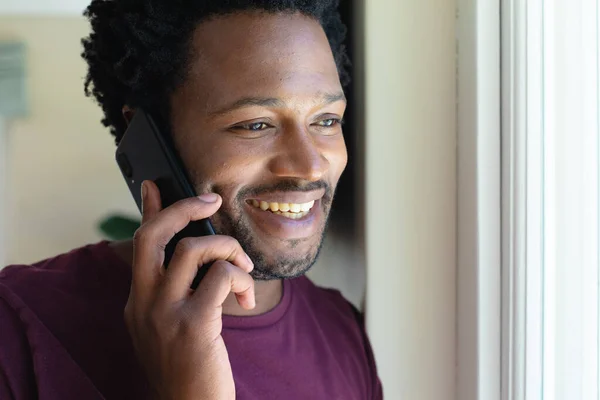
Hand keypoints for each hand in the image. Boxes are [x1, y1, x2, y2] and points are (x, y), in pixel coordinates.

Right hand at [124, 180, 254, 399]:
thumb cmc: (189, 368)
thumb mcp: (171, 327)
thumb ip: (175, 291)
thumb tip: (190, 256)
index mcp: (138, 302)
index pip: (140, 244)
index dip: (148, 210)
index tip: (154, 185)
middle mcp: (143, 304)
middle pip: (154, 235)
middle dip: (184, 208)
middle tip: (211, 201)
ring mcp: (164, 314)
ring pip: (193, 249)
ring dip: (229, 250)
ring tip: (244, 270)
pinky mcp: (193, 325)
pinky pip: (222, 276)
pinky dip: (242, 279)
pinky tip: (247, 301)